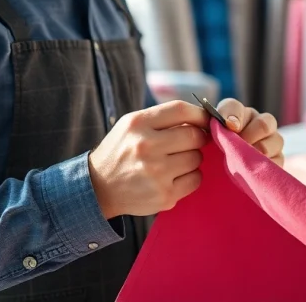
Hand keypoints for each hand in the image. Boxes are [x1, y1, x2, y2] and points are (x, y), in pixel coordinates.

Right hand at [88, 101, 209, 219]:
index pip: (180, 110)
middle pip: (194, 136)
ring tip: (175, 161)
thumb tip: (202, 120)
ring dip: (192, 158)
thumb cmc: (122, 151)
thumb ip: (162, 119)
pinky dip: (191, 176)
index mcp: (137, 124)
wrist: (99, 187)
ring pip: (197, 158)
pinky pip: (195, 179)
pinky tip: (175, 176)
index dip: (200, 114)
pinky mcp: (164, 195)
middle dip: (198, 138)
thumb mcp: (131, 125)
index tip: (205, 120)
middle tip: (189, 143)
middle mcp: (146, 147)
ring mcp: (156, 173)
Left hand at [216, 99, 284, 166]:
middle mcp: (256, 123)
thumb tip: (220, 123)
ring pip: (276, 139)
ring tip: (247, 160)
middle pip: (264, 122)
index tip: (230, 127)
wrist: (222, 179)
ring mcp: (271, 141)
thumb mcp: (210, 141)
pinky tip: (256, 168)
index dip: (233, 115)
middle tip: (240, 146)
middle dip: (251, 135)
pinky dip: (268, 164)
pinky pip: (280, 158)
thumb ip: (214, 129)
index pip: (234, 107)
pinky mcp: (278, 159)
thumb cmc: (215, 156)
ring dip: (260, 150)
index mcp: (236, 115)